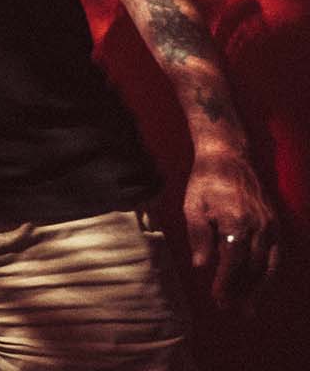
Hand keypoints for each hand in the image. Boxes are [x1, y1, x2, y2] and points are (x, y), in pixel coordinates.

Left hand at [184, 150, 280, 307]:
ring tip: (249, 308)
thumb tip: (201, 266)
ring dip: (259, 288)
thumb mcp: (193, 206)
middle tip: (233, 310)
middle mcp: (259, 226)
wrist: (229, 157)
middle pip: (254, 268)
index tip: (219, 300)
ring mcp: (270, 225)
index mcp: (237, 221)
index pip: (233, 262)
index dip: (226, 283)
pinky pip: (275, 254)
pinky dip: (268, 273)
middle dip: (243, 292)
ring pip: (269, 265)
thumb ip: (198, 236)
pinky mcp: (275, 223)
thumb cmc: (206, 181)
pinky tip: (260, 285)